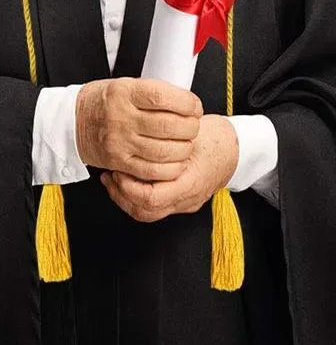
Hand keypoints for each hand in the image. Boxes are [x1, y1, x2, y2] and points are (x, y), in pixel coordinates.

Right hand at [75, 78, 202, 179]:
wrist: (74, 121)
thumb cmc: (104, 102)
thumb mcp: (125, 86)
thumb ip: (153, 93)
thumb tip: (187, 103)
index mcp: (123, 92)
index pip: (162, 97)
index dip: (186, 103)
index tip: (193, 106)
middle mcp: (120, 116)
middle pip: (169, 126)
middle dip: (191, 127)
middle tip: (192, 125)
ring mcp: (119, 141)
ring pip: (166, 151)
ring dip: (184, 148)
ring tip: (185, 142)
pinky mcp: (120, 161)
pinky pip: (154, 170)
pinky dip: (171, 167)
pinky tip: (174, 159)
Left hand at [101, 114, 238, 222]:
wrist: (235, 150)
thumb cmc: (212, 139)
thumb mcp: (190, 133)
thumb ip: (166, 137)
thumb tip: (135, 131)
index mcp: (189, 184)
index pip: (152, 198)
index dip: (129, 186)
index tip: (118, 169)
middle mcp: (186, 199)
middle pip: (145, 211)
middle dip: (121, 195)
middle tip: (109, 175)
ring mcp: (184, 202)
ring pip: (147, 213)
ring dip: (125, 198)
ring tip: (112, 179)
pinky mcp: (181, 200)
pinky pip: (154, 207)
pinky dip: (136, 197)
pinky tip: (126, 181)